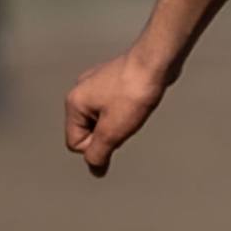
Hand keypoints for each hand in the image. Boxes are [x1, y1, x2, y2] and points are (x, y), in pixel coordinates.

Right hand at [64, 50, 167, 176]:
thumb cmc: (134, 90)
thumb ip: (98, 153)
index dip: (97, 146)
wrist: (155, 62)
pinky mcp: (114, 81)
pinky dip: (125, 110)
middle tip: (124, 121)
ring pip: (102, 119)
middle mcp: (81, 91)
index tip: (114, 134)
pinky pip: (114, 107)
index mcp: (74, 103)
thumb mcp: (112, 131)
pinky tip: (136, 103)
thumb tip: (94, 168)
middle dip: (107, 133)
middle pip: (88, 131)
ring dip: (117, 122)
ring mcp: (97, 84)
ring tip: (132, 110)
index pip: (75, 143)